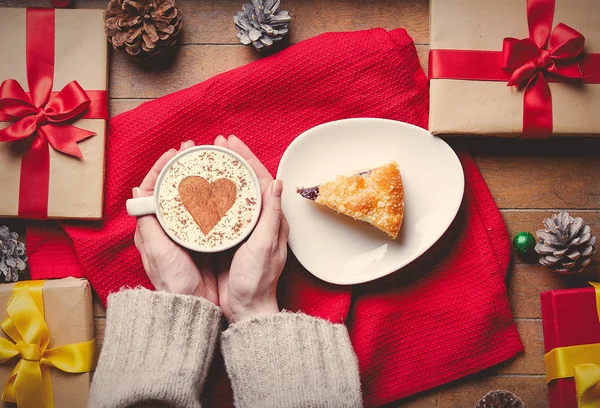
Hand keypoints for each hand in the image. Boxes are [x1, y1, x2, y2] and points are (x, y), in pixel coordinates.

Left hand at [132, 140, 218, 304]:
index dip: (163, 167)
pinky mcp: (202, 238)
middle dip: (182, 167)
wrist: (193, 306)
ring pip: (191, 198)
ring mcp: (186, 232)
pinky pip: (206, 212)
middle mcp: (168, 227)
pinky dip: (212, 198)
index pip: (154, 189)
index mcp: (153, 227)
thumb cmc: (173, 281)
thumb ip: (148, 223)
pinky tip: (221, 190)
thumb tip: (138, 191)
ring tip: (208, 164)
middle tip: (194, 151)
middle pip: (173, 189)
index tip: (175, 153)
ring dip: (198, 179)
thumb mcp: (158, 251)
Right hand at [214, 135, 289, 322]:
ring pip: (232, 193)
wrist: (247, 309)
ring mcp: (243, 229)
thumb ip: (271, 215)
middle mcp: (258, 220)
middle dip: (231, 161)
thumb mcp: (265, 246)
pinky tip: (198, 189)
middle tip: (215, 145)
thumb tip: (277, 182)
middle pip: (245, 182)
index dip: (246, 158)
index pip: (260, 179)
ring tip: (205, 160)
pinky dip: (211, 196)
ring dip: (220, 175)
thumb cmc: (258, 281)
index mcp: (271, 219)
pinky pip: (220, 210)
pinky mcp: (229, 238)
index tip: (232, 142)